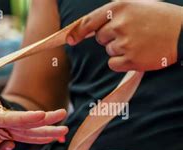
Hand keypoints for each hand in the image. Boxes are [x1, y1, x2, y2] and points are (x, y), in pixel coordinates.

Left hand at [67, 1, 182, 71]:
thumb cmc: (159, 18)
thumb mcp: (137, 6)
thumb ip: (113, 14)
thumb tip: (88, 27)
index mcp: (119, 7)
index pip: (89, 21)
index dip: (76, 32)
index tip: (69, 40)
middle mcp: (119, 24)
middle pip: (100, 38)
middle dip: (111, 38)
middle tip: (132, 34)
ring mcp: (124, 42)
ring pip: (109, 51)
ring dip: (120, 50)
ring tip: (141, 42)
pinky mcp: (130, 59)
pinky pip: (114, 64)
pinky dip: (123, 62)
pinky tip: (138, 54)